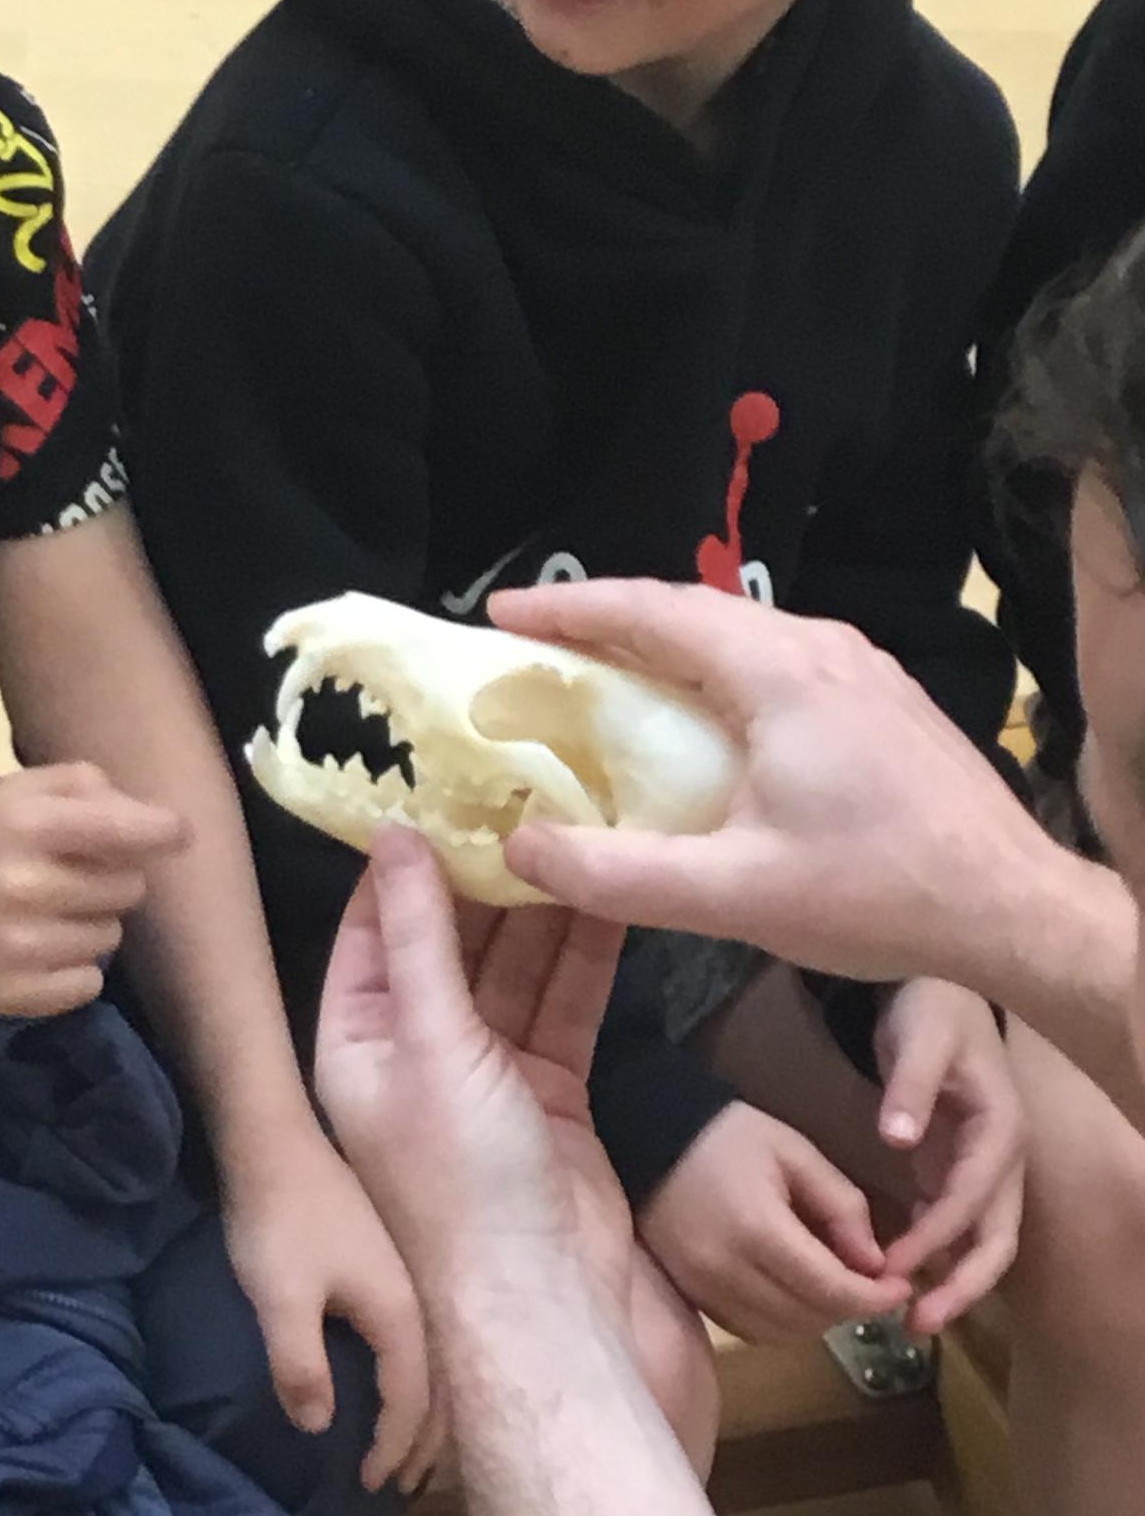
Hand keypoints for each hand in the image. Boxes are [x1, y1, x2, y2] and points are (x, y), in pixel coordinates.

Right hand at [0, 763, 187, 1015]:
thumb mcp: (12, 794)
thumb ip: (81, 786)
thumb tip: (150, 817)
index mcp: (26, 825)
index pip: (124, 829)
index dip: (163, 831)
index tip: (179, 834)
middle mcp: (25, 885)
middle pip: (129, 887)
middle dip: (110, 878)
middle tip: (67, 877)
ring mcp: (19, 947)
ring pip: (112, 937)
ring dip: (91, 924)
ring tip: (45, 914)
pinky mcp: (15, 995)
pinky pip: (89, 983)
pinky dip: (74, 969)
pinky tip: (37, 951)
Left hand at [221, 1133, 441, 1487]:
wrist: (273, 1135)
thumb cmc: (278, 1216)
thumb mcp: (280, 1297)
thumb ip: (301, 1364)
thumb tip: (318, 1428)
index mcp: (401, 1312)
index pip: (413, 1401)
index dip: (394, 1449)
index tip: (369, 1487)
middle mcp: (418, 1296)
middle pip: (439, 1386)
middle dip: (424, 1442)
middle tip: (400, 1486)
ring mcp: (406, 1274)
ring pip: (431, 1360)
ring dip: (423, 1410)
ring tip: (405, 1448)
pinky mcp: (385, 1260)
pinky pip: (414, 1338)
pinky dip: (410, 1375)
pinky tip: (387, 1379)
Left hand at [312, 826, 634, 1303]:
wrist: (542, 1301)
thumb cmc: (462, 1182)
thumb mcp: (431, 1044)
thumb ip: (420, 938)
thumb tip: (396, 837)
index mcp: (358, 1042)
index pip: (370, 931)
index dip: (401, 867)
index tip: (439, 794)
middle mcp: (416, 1051)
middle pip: (449, 945)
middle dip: (485, 882)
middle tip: (525, 800)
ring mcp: (486, 1074)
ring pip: (515, 971)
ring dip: (544, 912)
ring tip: (577, 830)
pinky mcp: (551, 1092)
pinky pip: (565, 1007)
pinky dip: (586, 959)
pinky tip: (610, 898)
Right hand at [487, 581, 1047, 983]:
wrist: (1013, 908)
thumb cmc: (878, 895)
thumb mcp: (733, 894)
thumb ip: (616, 874)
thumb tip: (519, 850)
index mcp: (779, 672)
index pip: (652, 608)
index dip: (569, 607)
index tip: (501, 614)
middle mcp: (820, 648)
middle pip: (693, 610)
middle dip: (606, 622)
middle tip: (535, 649)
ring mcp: (860, 668)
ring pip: (739, 634)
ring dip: (663, 647)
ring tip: (602, 679)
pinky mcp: (882, 700)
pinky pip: (777, 661)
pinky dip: (714, 673)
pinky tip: (697, 720)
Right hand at [641, 1104, 907, 1343]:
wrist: (645, 1135)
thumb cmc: (727, 1136)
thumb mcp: (795, 1153)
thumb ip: (841, 1206)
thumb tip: (875, 1264)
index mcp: (757, 1230)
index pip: (831, 1289)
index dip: (874, 1297)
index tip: (901, 1287)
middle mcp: (726, 1271)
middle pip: (808, 1319)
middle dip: (850, 1308)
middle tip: (872, 1284)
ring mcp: (702, 1289)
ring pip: (781, 1334)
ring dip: (817, 1319)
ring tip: (834, 1287)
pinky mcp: (689, 1295)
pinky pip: (749, 1330)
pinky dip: (783, 1322)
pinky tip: (793, 1292)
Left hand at [874, 979, 1025, 1331]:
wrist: (938, 992)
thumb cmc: (932, 1010)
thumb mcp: (919, 1038)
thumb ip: (908, 1086)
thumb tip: (897, 1138)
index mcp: (1002, 1130)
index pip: (975, 1198)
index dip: (938, 1237)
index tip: (895, 1267)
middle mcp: (1004, 1159)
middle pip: (998, 1239)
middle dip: (964, 1286)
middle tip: (918, 1325)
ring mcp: (985, 1169)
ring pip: (983, 1241)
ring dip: (954, 1282)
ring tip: (912, 1322)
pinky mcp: (960, 1170)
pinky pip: (959, 1226)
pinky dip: (938, 1257)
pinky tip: (901, 1280)